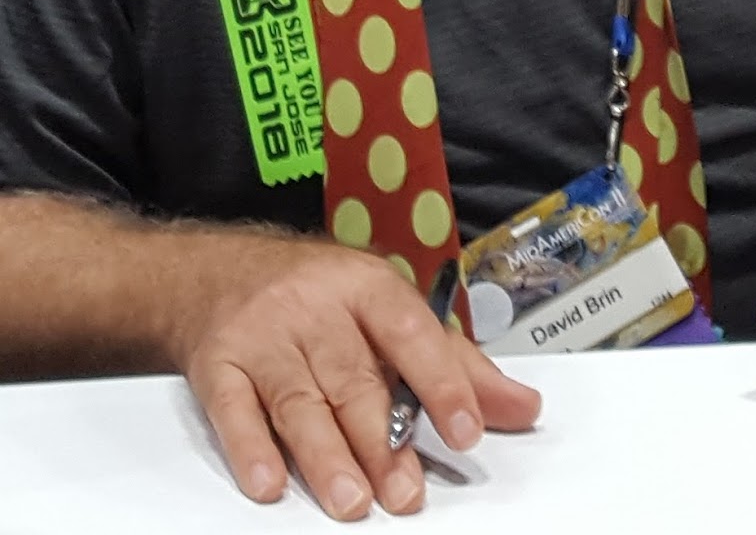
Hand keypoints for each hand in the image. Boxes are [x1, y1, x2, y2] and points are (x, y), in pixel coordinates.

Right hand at [169, 234, 541, 519]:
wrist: (215, 271)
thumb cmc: (318, 296)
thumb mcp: (387, 310)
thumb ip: (454, 363)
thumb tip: (523, 407)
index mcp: (367, 286)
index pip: (411, 332)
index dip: (441, 382)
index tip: (466, 430)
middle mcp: (315, 307)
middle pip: (353, 378)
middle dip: (381, 440)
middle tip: (406, 493)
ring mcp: (264, 336)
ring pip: (299, 399)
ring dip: (325, 454)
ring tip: (352, 500)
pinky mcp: (217, 364)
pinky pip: (233, 408)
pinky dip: (250, 447)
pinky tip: (269, 482)